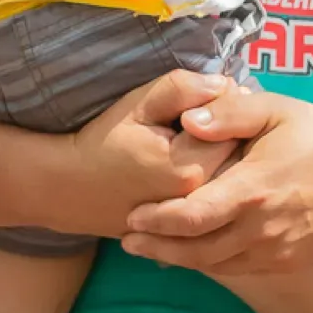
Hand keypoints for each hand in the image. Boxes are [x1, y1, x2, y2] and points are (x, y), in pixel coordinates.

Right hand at [46, 70, 247, 238]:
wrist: (71, 190)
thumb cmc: (103, 143)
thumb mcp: (138, 105)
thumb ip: (182, 89)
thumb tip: (225, 83)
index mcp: (190, 169)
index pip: (237, 128)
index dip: (229, 107)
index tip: (213, 96)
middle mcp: (200, 200)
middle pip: (241, 157)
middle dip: (234, 132)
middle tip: (213, 114)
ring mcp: (196, 221)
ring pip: (233, 179)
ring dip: (227, 155)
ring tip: (205, 138)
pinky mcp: (190, 229)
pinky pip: (219, 198)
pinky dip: (218, 179)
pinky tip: (199, 162)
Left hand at [120, 91, 312, 273]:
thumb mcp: (276, 109)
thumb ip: (230, 112)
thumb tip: (187, 120)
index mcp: (251, 189)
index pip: (190, 216)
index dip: (156, 221)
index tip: (131, 217)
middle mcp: (259, 228)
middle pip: (195, 250)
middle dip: (157, 248)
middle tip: (127, 242)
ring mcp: (273, 250)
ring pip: (214, 264)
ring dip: (179, 259)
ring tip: (151, 250)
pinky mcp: (284, 261)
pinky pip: (238, 267)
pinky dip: (210, 263)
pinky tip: (193, 254)